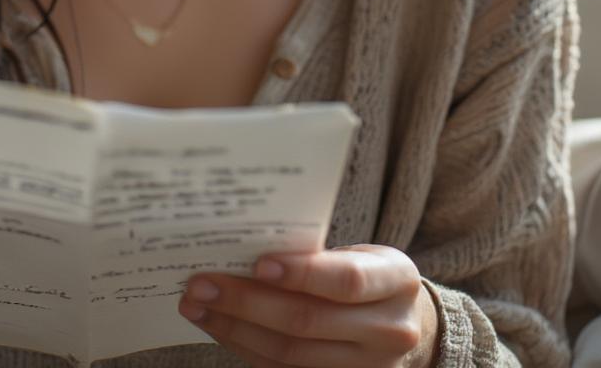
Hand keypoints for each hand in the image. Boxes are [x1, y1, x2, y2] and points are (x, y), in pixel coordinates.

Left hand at [177, 243, 439, 367]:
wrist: (402, 321)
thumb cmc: (365, 273)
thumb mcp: (359, 254)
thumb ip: (314, 255)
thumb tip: (241, 246)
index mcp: (395, 280)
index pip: (347, 280)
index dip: (301, 273)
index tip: (257, 264)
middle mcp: (389, 330)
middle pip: (308, 321)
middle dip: (246, 302)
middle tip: (201, 285)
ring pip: (291, 354)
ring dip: (235, 329)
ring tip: (197, 307)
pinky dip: (247, 348)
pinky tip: (219, 328)